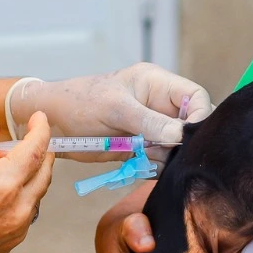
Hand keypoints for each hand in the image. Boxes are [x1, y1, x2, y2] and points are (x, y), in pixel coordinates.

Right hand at [0, 113, 55, 252]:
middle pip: (44, 172)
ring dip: (28, 176)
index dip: (41, 130)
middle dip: (38, 152)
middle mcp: (16, 210)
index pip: (35, 150)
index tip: (39, 118)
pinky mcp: (10, 243)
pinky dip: (20, 197)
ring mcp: (16, 230)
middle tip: (19, 142)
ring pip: (37, 194)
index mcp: (2, 186)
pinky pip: (26, 213)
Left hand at [10, 63, 213, 157]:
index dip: (200, 116)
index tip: (190, 137)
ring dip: (170, 157)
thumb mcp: (115, 108)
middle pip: (191, 123)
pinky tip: (141, 166)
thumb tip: (181, 135)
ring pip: (179, 146)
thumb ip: (149, 121)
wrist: (52, 123)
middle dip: (186, 140)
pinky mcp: (141, 148)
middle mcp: (159, 105)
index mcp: (157, 84)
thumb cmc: (80, 102)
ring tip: (147, 157)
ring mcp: (151, 128)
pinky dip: (157, 168)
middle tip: (172, 153)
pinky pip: (161, 160)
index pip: (195, 96)